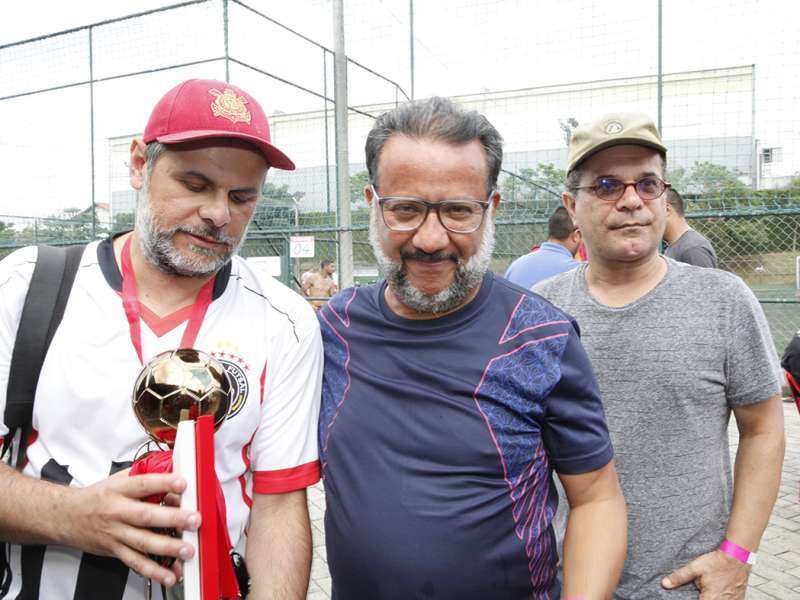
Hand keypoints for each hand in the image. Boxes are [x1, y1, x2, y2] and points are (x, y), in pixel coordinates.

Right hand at [63, 469, 200, 586]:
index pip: (144, 484)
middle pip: (146, 515)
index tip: (182, 483)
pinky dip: (153, 570)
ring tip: (187, 550)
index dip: (163, 483)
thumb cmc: (98, 497)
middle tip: (193, 520)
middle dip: (173, 518)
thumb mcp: (119, 479)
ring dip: (167, 548)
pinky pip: (136, 562)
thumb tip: (174, 467)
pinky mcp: (115, 550)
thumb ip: (145, 475)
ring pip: (143, 541)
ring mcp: (116, 533)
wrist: (66, 516)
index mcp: (120, 490)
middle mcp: (117, 511)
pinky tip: (169, 574)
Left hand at [661, 549, 749, 598]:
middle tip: (701, 591)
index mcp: (711, 599)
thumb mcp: (695, 568)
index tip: (692, 596)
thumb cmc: (717, 562)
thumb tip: (665, 584)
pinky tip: (719, 592)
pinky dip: (722, 598)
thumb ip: (680, 577)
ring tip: (709, 590)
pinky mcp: (739, 599)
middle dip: (701, 598)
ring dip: (712, 598)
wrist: (737, 556)